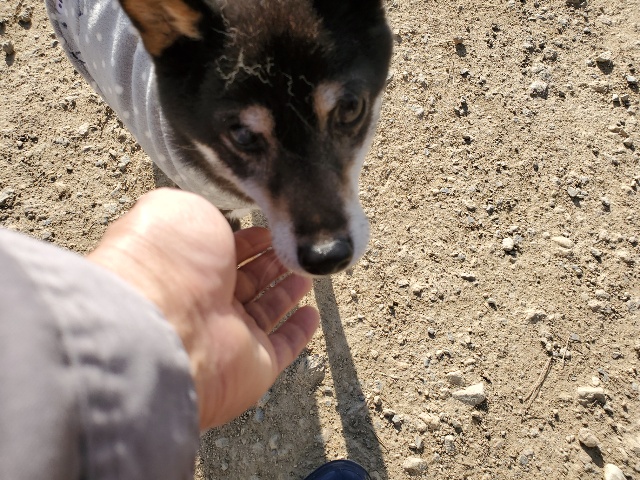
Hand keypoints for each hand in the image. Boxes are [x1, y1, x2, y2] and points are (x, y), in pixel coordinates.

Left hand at [88, 188, 318, 429]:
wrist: (166, 327)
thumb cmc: (167, 261)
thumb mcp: (177, 209)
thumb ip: (197, 208)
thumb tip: (211, 217)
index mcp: (188, 266)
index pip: (226, 253)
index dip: (250, 241)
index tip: (273, 230)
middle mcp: (207, 302)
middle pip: (249, 282)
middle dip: (272, 264)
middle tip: (295, 251)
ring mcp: (232, 335)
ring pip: (267, 311)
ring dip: (288, 293)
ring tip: (308, 275)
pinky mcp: (256, 365)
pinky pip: (284, 347)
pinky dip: (300, 332)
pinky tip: (312, 314)